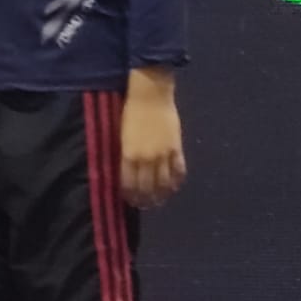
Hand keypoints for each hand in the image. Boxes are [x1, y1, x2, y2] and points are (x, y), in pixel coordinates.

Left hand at [120, 69, 185, 206]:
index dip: (130, 195)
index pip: (129, 183)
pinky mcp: (176, 148)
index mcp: (128, 154)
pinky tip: (174, 187)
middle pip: (146, 187)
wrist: (150, 95)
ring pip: (163, 183)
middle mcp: (146, 158)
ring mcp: (163, 154)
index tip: (129, 200)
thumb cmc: (130, 111)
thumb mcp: (121, 135)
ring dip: (161, 195)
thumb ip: (125, 154)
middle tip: (144, 205)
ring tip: (158, 201)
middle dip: (145, 199)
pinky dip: (176, 182)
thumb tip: (125, 171)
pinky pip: (178, 171)